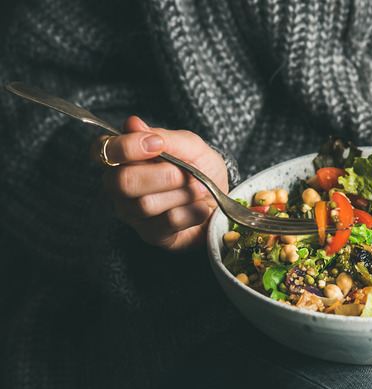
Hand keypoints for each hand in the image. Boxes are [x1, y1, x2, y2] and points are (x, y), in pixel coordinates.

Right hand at [90, 116, 228, 251]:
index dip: (125, 147)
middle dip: (164, 175)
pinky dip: (192, 212)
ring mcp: (132, 213)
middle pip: (122, 182)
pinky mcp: (151, 235)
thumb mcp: (191, 147)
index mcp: (124, 158)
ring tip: (198, 189)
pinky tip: (200, 208)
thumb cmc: (202, 170)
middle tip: (188, 173)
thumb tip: (132, 123)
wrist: (222, 200)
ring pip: (146, 204)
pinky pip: (167, 223)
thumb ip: (164, 137)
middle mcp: (119, 186)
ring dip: (183, 193)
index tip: (157, 145)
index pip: (102, 150)